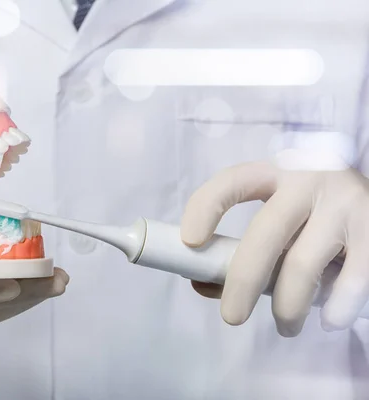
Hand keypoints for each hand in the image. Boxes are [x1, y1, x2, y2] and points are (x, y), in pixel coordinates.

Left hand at [180, 159, 368, 336]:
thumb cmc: (316, 216)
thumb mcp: (280, 219)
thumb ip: (241, 247)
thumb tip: (200, 280)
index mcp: (276, 173)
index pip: (232, 181)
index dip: (205, 207)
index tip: (190, 241)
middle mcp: (309, 181)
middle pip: (264, 233)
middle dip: (243, 281)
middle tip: (231, 316)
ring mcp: (345, 203)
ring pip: (302, 263)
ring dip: (288, 305)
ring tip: (286, 326)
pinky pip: (351, 278)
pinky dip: (337, 306)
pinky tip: (330, 320)